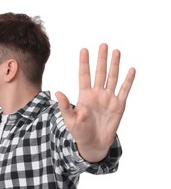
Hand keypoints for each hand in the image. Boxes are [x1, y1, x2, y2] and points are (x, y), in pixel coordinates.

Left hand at [55, 43, 135, 161]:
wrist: (93, 143)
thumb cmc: (80, 132)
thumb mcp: (70, 119)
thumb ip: (65, 106)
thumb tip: (58, 93)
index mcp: (84, 96)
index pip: (84, 75)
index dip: (84, 63)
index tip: (84, 49)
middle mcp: (97, 94)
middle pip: (99, 73)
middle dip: (101, 59)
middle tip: (103, 45)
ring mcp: (108, 98)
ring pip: (112, 78)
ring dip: (114, 65)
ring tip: (116, 51)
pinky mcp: (119, 105)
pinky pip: (124, 90)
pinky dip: (128, 80)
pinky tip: (131, 69)